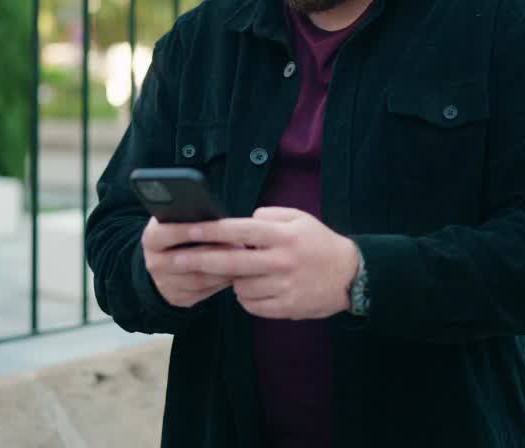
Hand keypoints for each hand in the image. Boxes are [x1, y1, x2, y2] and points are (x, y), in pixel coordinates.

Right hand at [140, 217, 235, 307]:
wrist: (165, 258)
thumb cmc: (181, 231)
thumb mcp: (179, 219)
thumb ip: (191, 216)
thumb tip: (216, 217)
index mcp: (151, 239)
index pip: (165, 234)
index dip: (186, 231)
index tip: (211, 227)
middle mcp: (153, 263)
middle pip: (186, 261)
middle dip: (215, 253)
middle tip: (240, 245)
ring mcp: (163, 283)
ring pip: (198, 280)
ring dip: (223, 271)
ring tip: (243, 260)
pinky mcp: (177, 298)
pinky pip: (203, 293)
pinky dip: (221, 283)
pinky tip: (236, 274)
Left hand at [171, 207, 360, 319]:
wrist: (352, 276)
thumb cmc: (320, 244)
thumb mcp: (300, 219)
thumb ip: (269, 216)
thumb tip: (243, 220)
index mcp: (282, 235)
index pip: (238, 231)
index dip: (209, 231)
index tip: (186, 230)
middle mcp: (280, 261)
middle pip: (230, 262)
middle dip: (197, 261)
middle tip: (172, 262)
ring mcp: (282, 286)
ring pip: (239, 286)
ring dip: (231, 280)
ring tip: (241, 273)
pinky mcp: (285, 308)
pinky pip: (251, 305)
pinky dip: (247, 297)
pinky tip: (255, 289)